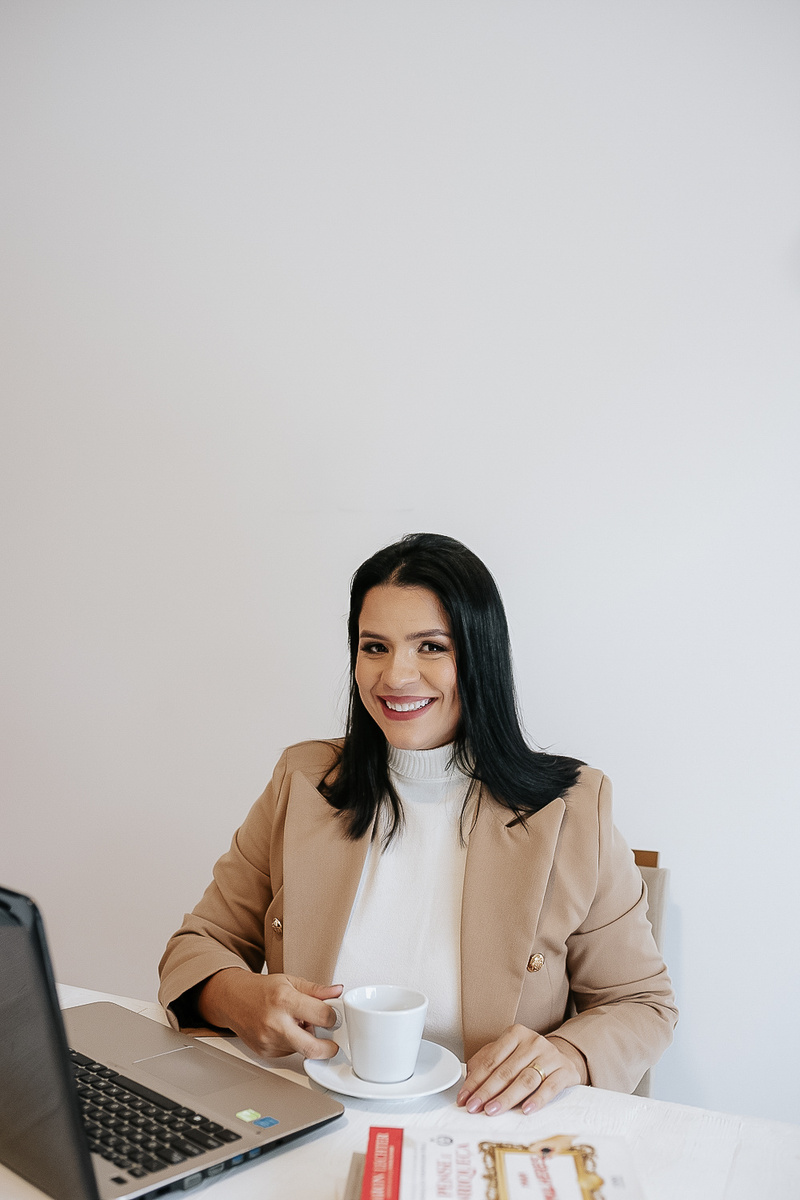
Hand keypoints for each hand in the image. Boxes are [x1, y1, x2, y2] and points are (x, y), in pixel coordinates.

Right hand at [197, 968, 342, 1059]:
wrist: (233, 999)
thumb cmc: (260, 989)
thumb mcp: (290, 981)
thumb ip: (316, 990)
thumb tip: (337, 992)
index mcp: (284, 1000)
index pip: (321, 1016)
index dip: (333, 1017)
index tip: (334, 1017)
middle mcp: (275, 1023)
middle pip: (312, 1047)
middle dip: (328, 1048)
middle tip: (333, 1043)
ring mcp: (269, 1041)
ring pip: (301, 1050)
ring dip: (308, 1041)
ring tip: (299, 1024)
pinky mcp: (265, 1053)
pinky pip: (289, 1053)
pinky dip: (294, 1044)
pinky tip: (286, 1030)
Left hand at [456, 1026, 585, 1115]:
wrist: (563, 1057)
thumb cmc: (529, 1058)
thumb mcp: (507, 1054)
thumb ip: (486, 1062)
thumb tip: (468, 1081)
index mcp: (516, 1034)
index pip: (491, 1060)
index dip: (475, 1081)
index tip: (464, 1098)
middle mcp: (533, 1042)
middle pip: (506, 1071)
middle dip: (487, 1091)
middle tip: (474, 1107)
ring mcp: (550, 1056)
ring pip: (525, 1079)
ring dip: (507, 1097)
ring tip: (492, 1110)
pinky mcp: (565, 1070)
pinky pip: (550, 1087)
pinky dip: (537, 1099)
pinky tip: (526, 1110)